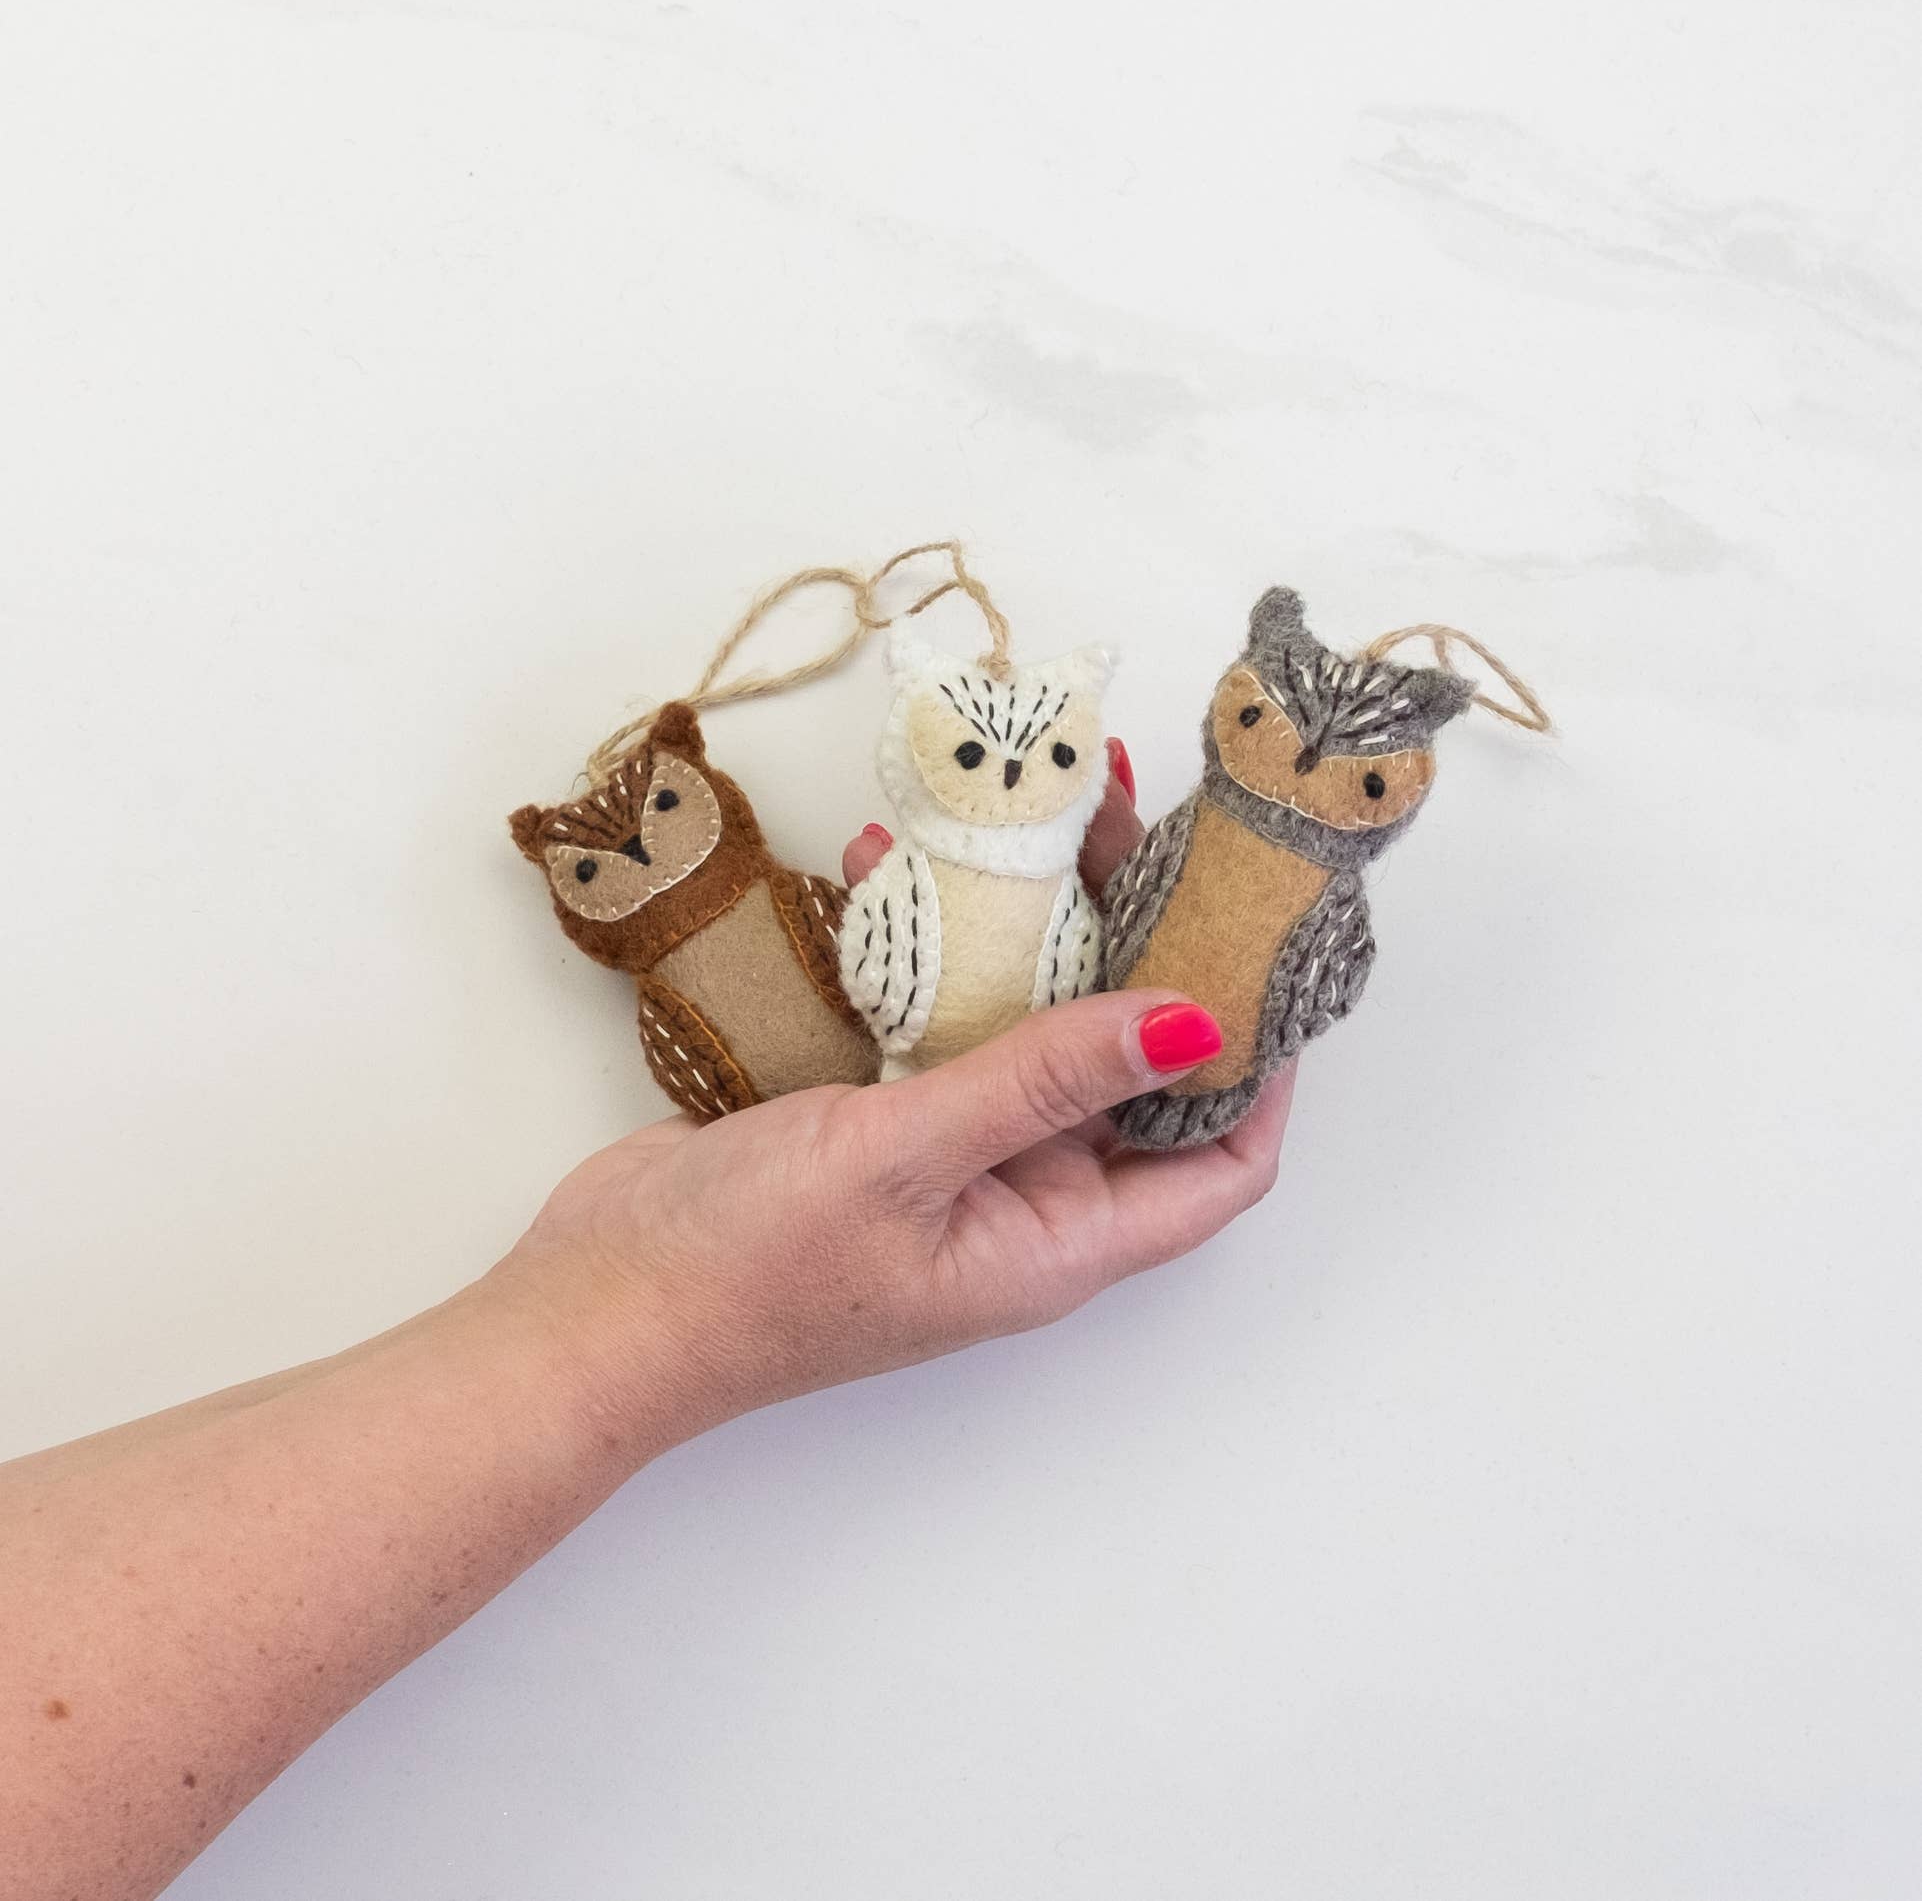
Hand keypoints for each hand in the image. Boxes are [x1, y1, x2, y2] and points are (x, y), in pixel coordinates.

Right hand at [496, 740, 1294, 1439]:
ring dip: (1027, 934)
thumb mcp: (908, 1159)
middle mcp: (1022, 1199)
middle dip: (1137, 953)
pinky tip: (882, 868)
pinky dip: (923, 952)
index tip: (1265, 948)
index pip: (1220, 1164)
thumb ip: (1044, 1078)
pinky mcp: (875, 1117)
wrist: (590, 1305)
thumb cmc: (750, 1269)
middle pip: (1124, 1068)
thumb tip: (1193, 1021)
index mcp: (1058, 1240)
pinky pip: (933, 1021)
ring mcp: (946, 1155)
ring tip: (1023, 819)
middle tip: (1130, 830)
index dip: (1264, 1069)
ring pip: (1027, 1028)